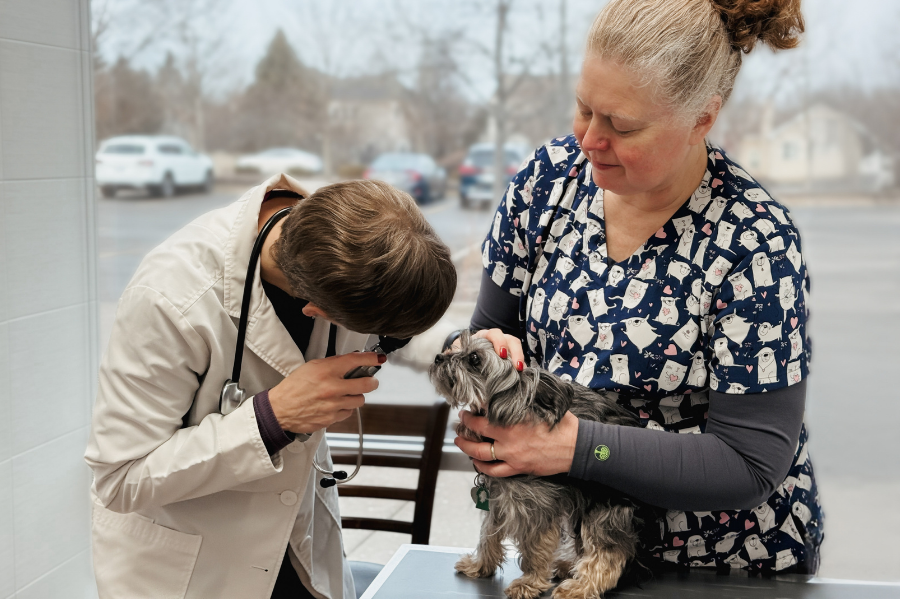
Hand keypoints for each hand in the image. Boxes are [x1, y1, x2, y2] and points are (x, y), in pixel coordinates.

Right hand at [268, 352, 384, 433]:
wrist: (280, 409)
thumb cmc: (294, 388)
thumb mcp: (311, 367)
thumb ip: (333, 364)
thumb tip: (351, 362)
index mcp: (326, 371)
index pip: (356, 360)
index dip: (371, 358)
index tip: (378, 358)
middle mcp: (332, 388)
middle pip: (367, 384)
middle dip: (371, 381)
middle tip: (370, 380)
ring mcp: (333, 405)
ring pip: (360, 400)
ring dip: (356, 396)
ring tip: (347, 393)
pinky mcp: (331, 418)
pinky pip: (348, 412)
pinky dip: (345, 408)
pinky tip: (336, 404)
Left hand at [453, 328, 523, 371]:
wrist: (463, 360)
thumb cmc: (461, 355)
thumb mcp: (456, 355)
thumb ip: (452, 356)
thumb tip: (443, 358)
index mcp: (483, 337)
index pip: (494, 334)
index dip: (499, 342)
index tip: (501, 354)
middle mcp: (496, 341)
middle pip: (510, 340)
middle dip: (514, 352)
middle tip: (516, 366)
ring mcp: (504, 349)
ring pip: (516, 349)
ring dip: (519, 359)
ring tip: (521, 372)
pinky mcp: (508, 359)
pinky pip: (517, 360)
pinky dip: (520, 367)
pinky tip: (521, 377)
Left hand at [453, 409, 579, 476]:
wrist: (575, 447)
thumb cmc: (561, 424)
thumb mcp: (542, 405)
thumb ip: (525, 400)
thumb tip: (515, 388)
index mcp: (513, 422)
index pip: (484, 416)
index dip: (472, 413)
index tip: (468, 409)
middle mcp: (508, 440)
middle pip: (477, 436)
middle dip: (465, 430)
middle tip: (460, 424)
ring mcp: (512, 456)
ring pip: (481, 455)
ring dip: (468, 449)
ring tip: (461, 443)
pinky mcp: (518, 468)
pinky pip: (495, 471)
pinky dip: (483, 467)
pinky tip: (477, 463)